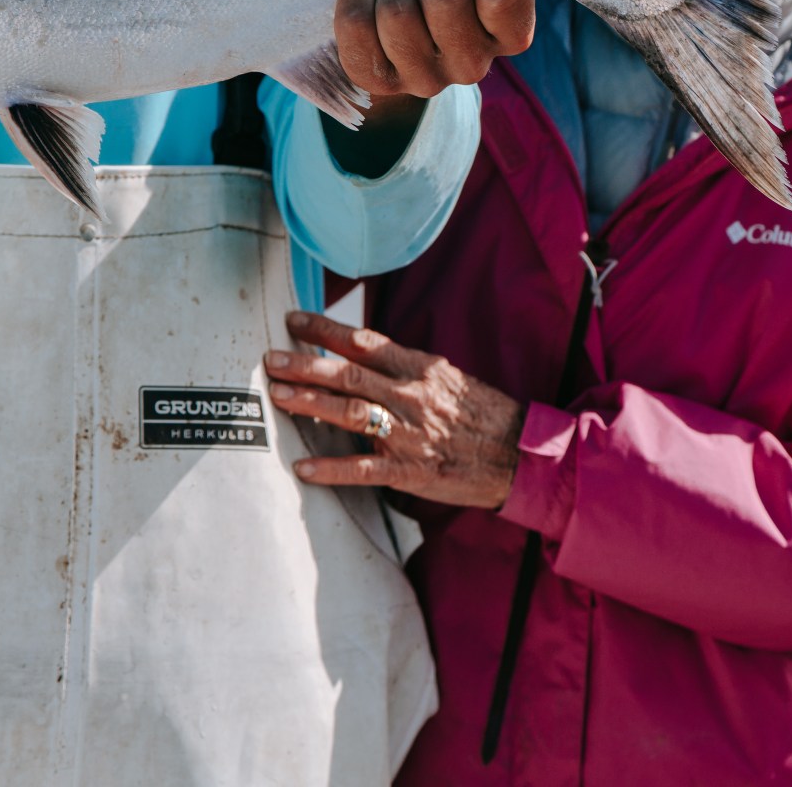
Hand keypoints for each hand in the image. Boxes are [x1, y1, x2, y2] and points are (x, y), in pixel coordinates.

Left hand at [265, 310, 523, 508]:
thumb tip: (365, 353)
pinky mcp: (410, 471)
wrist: (520, 455)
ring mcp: (409, 435)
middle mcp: (411, 397)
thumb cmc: (484, 414)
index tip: (294, 320)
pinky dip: (331, 468)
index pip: (365, 342)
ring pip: (351, 414)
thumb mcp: (448, 376)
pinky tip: (303, 467)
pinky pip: (363, 470)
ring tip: (278, 397)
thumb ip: (407, 367)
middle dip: (306, 365)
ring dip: (311, 404)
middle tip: (271, 359)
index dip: (326, 330)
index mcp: (420, 369)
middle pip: (349, 375)